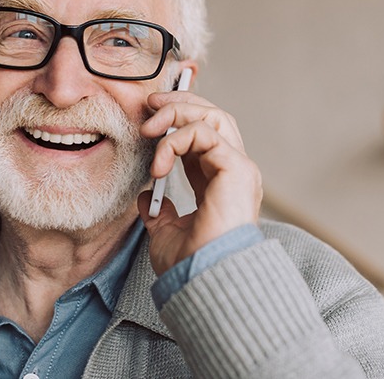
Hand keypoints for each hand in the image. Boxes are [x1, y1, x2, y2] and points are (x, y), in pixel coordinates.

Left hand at [138, 91, 261, 275]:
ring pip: (213, 116)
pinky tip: (159, 164)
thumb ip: (159, 211)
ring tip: (149, 129)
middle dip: (179, 103)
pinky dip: (176, 141)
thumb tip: (145, 198)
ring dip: (176, 114)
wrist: (202, 279)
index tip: (150, 117)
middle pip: (213, 115)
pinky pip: (205, 134)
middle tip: (150, 104)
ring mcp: (238, 167)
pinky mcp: (236, 168)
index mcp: (217, 180)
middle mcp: (232, 169)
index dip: (177, 119)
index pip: (203, 133)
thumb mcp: (166, 231)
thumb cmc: (190, 262)